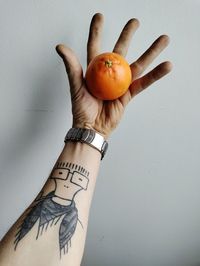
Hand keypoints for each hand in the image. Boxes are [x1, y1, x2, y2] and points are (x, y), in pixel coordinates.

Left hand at [56, 13, 171, 138]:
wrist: (91, 128)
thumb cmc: (81, 109)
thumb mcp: (75, 86)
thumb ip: (71, 66)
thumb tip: (60, 46)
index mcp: (94, 70)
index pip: (95, 46)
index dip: (97, 31)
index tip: (100, 16)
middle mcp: (109, 74)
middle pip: (121, 50)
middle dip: (128, 35)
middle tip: (135, 22)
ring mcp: (121, 84)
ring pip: (138, 64)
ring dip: (151, 52)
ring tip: (164, 39)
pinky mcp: (129, 95)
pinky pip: (143, 82)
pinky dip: (155, 75)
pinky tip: (166, 65)